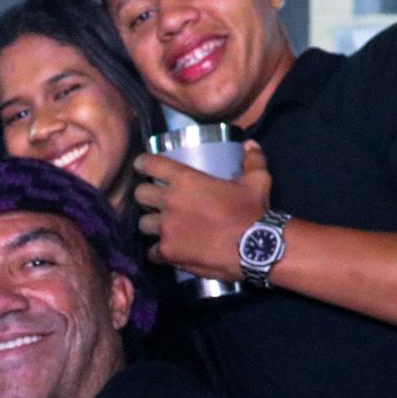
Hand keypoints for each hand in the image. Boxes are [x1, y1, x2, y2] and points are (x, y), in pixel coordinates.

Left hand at [133, 142, 271, 277]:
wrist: (255, 249)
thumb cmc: (252, 212)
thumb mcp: (257, 181)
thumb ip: (252, 161)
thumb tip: (250, 144)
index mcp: (185, 180)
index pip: (150, 164)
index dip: (143, 164)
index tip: (142, 166)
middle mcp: (170, 202)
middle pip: (139, 194)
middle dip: (146, 196)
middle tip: (155, 200)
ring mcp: (165, 229)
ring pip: (142, 223)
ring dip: (151, 224)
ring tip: (161, 227)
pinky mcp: (167, 252)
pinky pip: (150, 251)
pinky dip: (157, 251)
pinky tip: (167, 251)